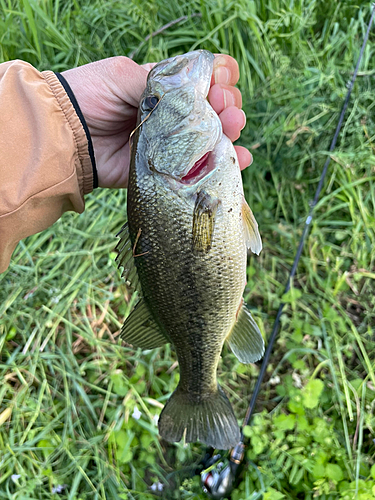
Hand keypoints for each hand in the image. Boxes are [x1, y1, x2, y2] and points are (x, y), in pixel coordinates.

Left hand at [62, 55, 251, 188]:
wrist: (66, 135)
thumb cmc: (91, 95)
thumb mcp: (125, 75)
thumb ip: (162, 80)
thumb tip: (198, 89)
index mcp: (166, 88)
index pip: (205, 81)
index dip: (220, 81)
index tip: (219, 86)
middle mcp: (174, 116)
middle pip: (215, 109)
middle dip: (229, 106)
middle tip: (226, 110)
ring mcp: (173, 144)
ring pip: (214, 138)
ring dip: (231, 132)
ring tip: (234, 130)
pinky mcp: (169, 171)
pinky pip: (201, 169)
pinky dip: (225, 164)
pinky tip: (240, 159)